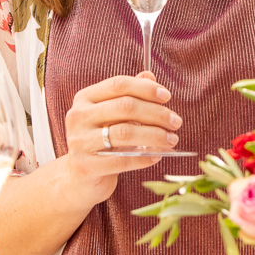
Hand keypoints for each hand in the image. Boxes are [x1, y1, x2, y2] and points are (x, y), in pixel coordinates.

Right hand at [59, 71, 180, 197]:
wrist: (80, 179)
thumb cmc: (100, 142)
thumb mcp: (111, 116)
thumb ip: (128, 95)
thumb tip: (150, 75)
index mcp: (84, 98)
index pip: (119, 84)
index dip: (146, 88)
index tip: (167, 96)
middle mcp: (78, 117)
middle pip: (125, 106)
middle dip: (156, 113)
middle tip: (176, 122)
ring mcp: (79, 142)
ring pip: (125, 133)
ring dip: (155, 135)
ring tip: (172, 139)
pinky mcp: (86, 166)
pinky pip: (122, 160)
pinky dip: (144, 157)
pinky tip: (157, 156)